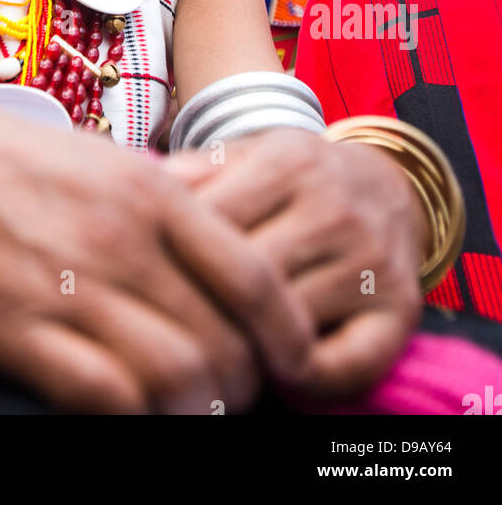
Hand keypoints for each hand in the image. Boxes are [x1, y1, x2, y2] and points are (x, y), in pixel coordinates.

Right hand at [0, 88, 314, 413]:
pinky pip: (102, 395)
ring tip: (191, 410)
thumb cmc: (30, 163)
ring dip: (195, 409)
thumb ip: (182, 201)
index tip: (296, 361)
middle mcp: (121, 240)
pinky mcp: (17, 328)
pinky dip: (134, 417)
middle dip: (242, 384)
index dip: (290, 333)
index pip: (255, 278)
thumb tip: (244, 246)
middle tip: (235, 394)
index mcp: (153, 195)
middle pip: (222, 341)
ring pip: (173, 377)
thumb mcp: (117, 162)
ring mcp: (68, 286)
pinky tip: (135, 412)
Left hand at [167, 128, 424, 397]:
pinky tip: (276, 372)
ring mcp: (371, 261)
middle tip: (167, 331)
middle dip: (203, 308)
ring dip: (246, 347)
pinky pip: (346, 365)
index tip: (143, 279)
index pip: (213, 220)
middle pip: (248, 277)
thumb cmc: (293, 179)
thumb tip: (135, 184)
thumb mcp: (247, 154)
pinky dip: (306, 382)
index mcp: (288, 162)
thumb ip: (192, 171)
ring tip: (211, 352)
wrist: (386, 184)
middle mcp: (335, 209)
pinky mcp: (402, 310)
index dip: (170, 255)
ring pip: (289, 324)